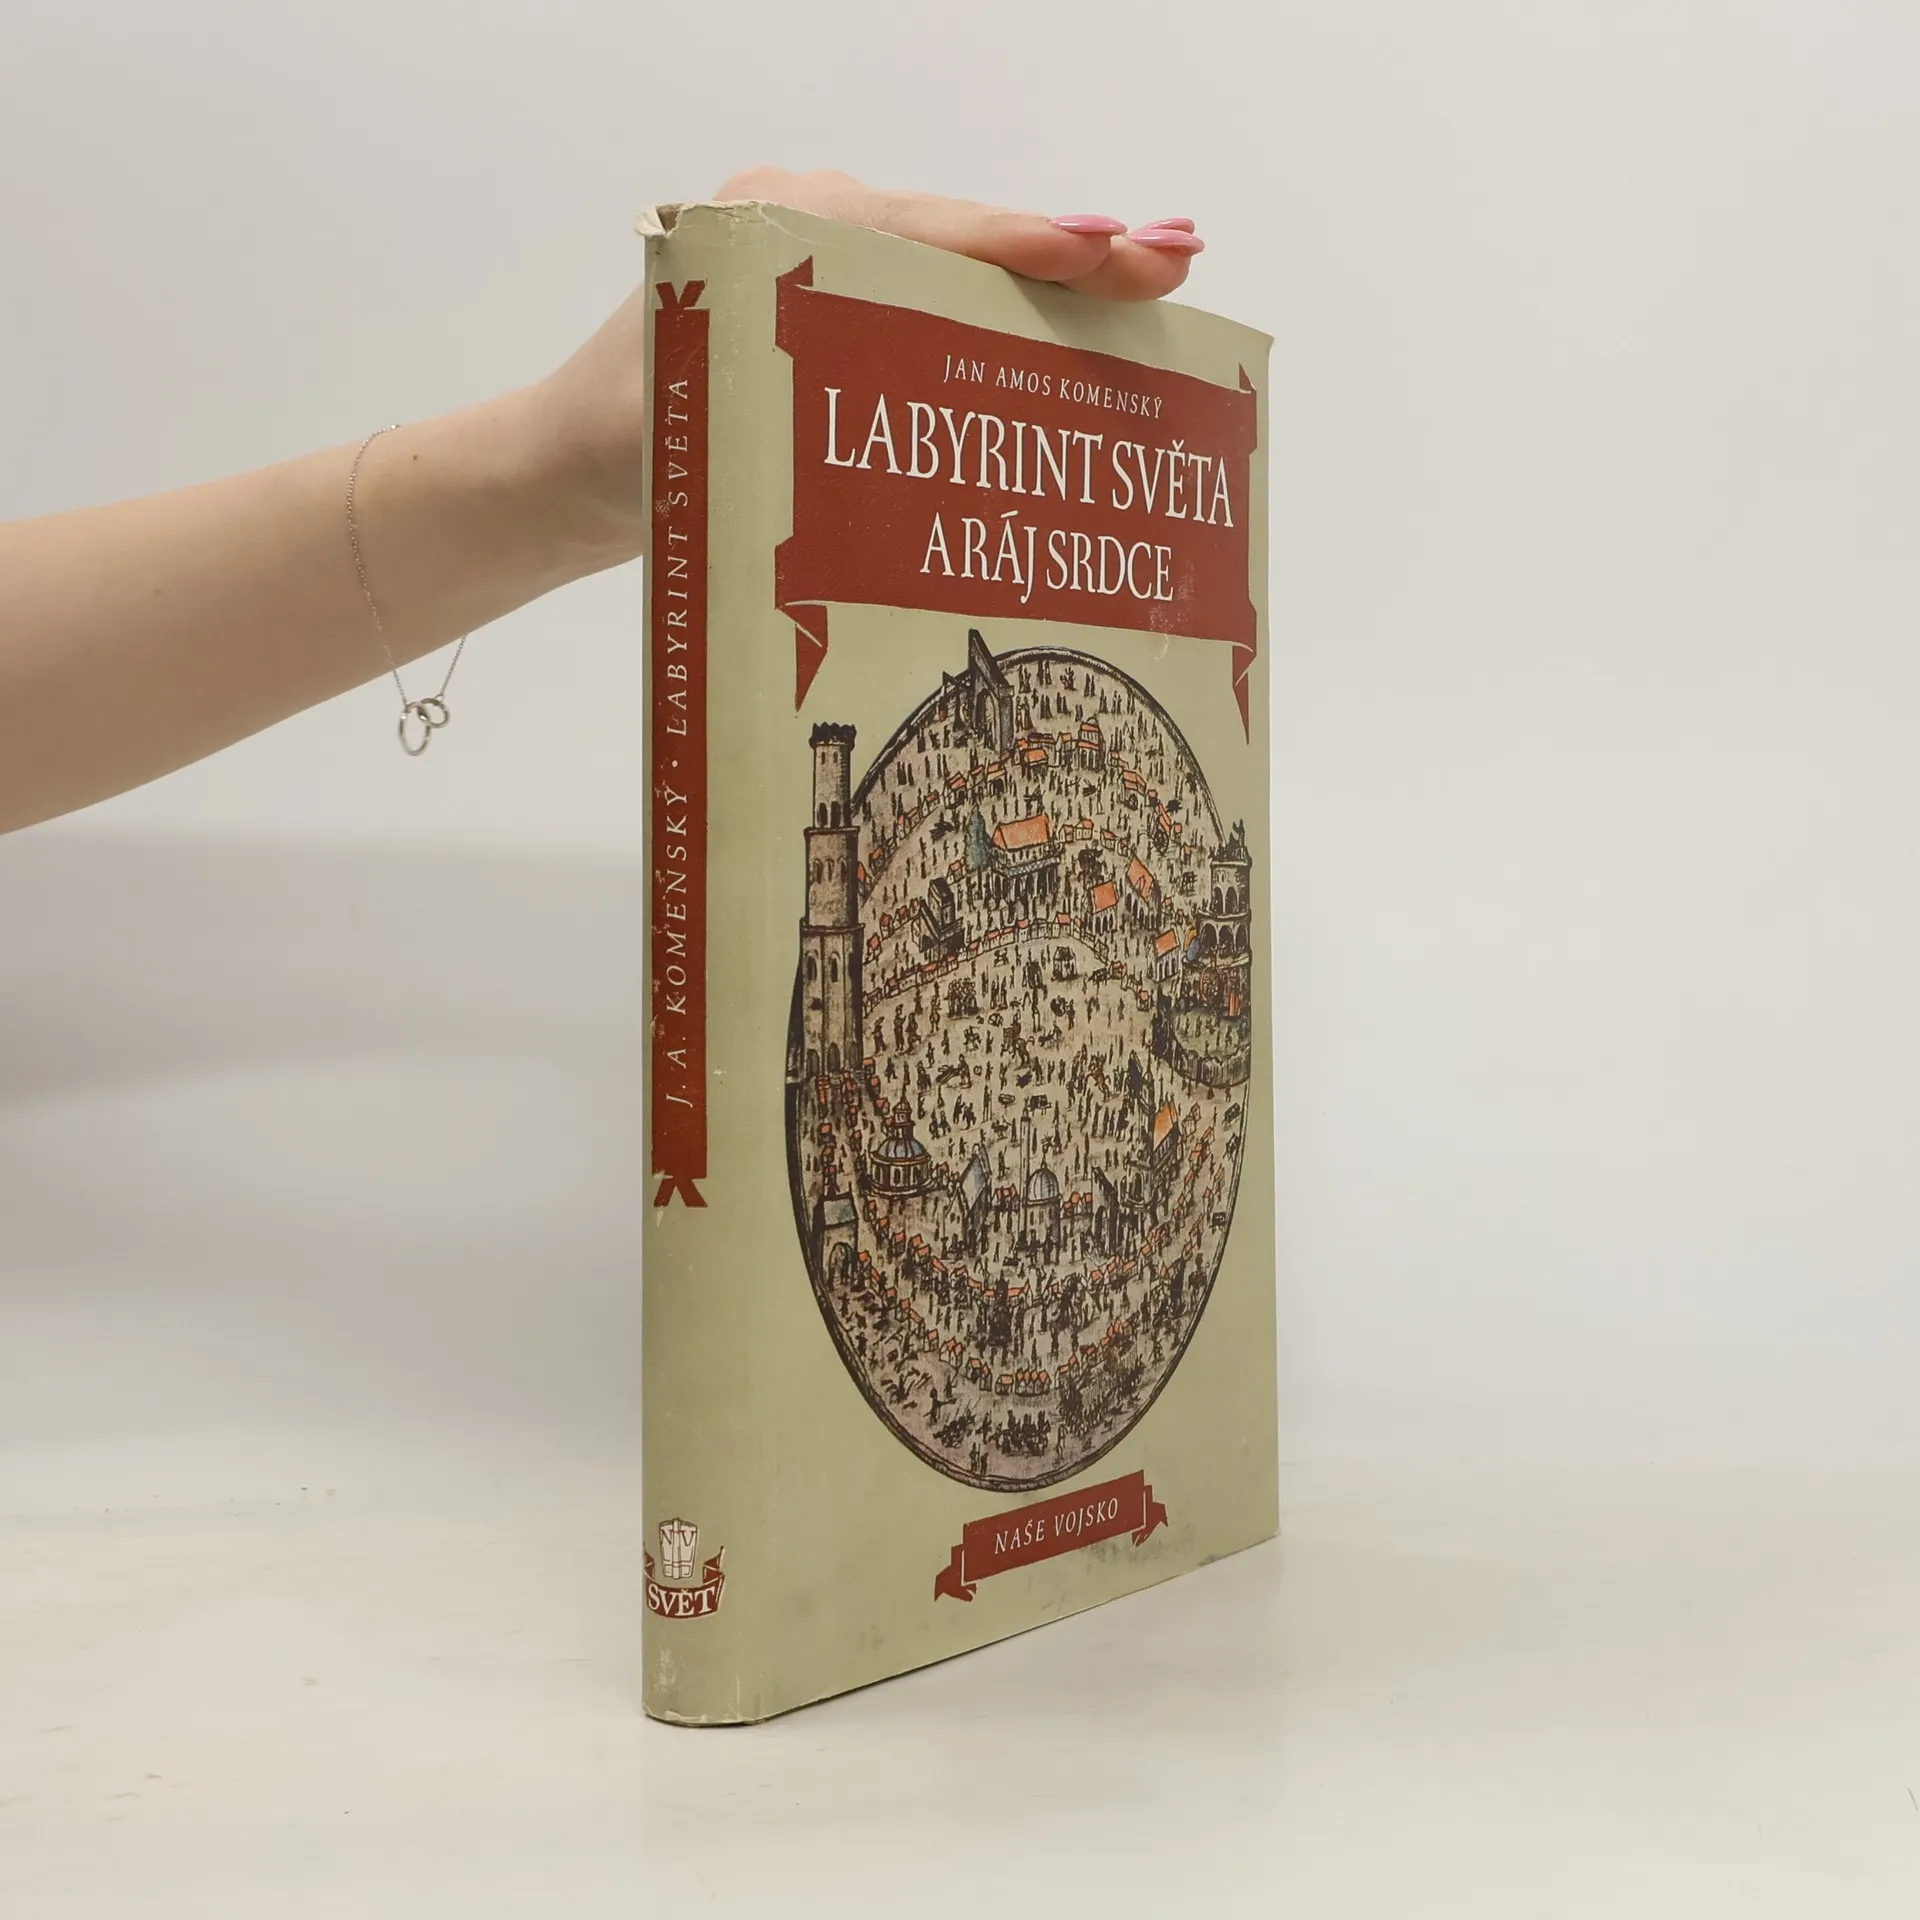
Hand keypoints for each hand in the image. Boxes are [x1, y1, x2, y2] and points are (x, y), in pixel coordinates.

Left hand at [542, 170, 1206, 567]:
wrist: (559, 476)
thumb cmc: (620, 453)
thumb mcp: (696, 421)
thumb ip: (792, 389)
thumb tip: (915, 382)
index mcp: (775, 229)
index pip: (924, 228)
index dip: (1022, 244)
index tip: (1109, 247)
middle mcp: (808, 226)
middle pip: (962, 237)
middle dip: (1072, 250)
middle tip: (1176, 259)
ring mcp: (824, 264)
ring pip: (960, 266)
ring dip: (1056, 280)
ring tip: (1154, 281)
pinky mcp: (832, 312)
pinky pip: (936, 302)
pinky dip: (1007, 315)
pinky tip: (1078, 329)